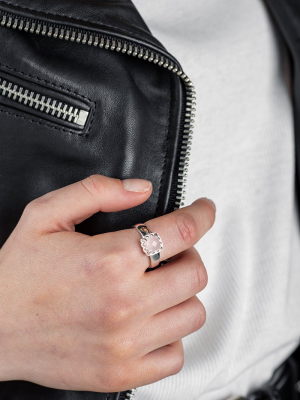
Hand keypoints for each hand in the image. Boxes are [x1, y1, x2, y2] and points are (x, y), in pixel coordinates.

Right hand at [0, 174, 214, 391]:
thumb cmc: (16, 274)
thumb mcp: (45, 215)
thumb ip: (96, 192)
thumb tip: (140, 190)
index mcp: (109, 260)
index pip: (182, 230)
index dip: (202, 214)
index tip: (204, 211)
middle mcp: (124, 303)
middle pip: (196, 272)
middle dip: (189, 254)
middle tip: (172, 251)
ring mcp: (126, 343)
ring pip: (193, 313)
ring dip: (183, 293)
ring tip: (160, 285)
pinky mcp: (122, 372)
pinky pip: (175, 355)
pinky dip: (172, 334)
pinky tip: (151, 321)